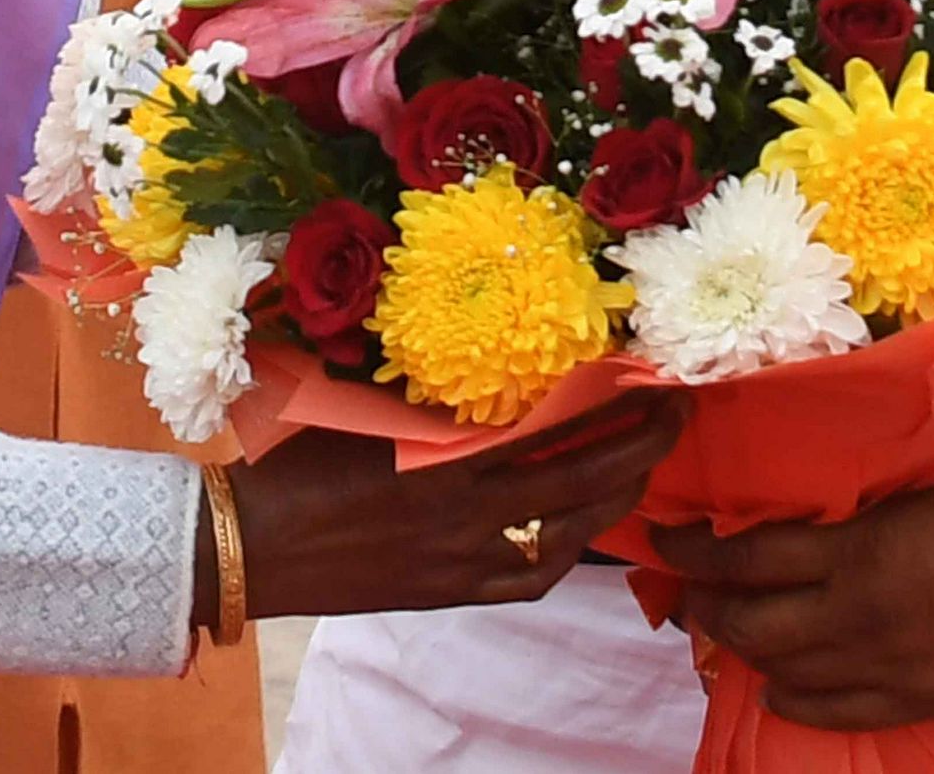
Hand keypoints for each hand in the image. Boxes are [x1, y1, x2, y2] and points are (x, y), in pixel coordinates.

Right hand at [222, 390, 685, 621]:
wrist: (254, 545)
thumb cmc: (299, 457)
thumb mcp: (367, 403)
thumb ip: (434, 386)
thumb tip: (492, 341)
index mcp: (444, 455)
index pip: (554, 425)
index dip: (612, 401)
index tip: (651, 369)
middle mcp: (465, 511)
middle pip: (579, 478)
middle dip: (640, 444)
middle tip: (680, 408)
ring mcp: (462, 559)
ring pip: (566, 531)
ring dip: (615, 495)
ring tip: (647, 462)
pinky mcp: (452, 592)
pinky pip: (530, 576)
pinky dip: (569, 548)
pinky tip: (589, 526)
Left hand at [650, 449, 933, 729]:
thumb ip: (872, 483)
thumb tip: (820, 474)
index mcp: (861, 550)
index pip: (747, 555)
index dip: (696, 548)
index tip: (668, 533)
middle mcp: (859, 616)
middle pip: (750, 621)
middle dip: (707, 601)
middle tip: (692, 582)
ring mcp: (886, 668)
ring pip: (782, 669)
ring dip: (741, 647)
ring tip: (726, 624)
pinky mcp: (917, 701)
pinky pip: (831, 712)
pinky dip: (790, 698)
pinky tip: (775, 684)